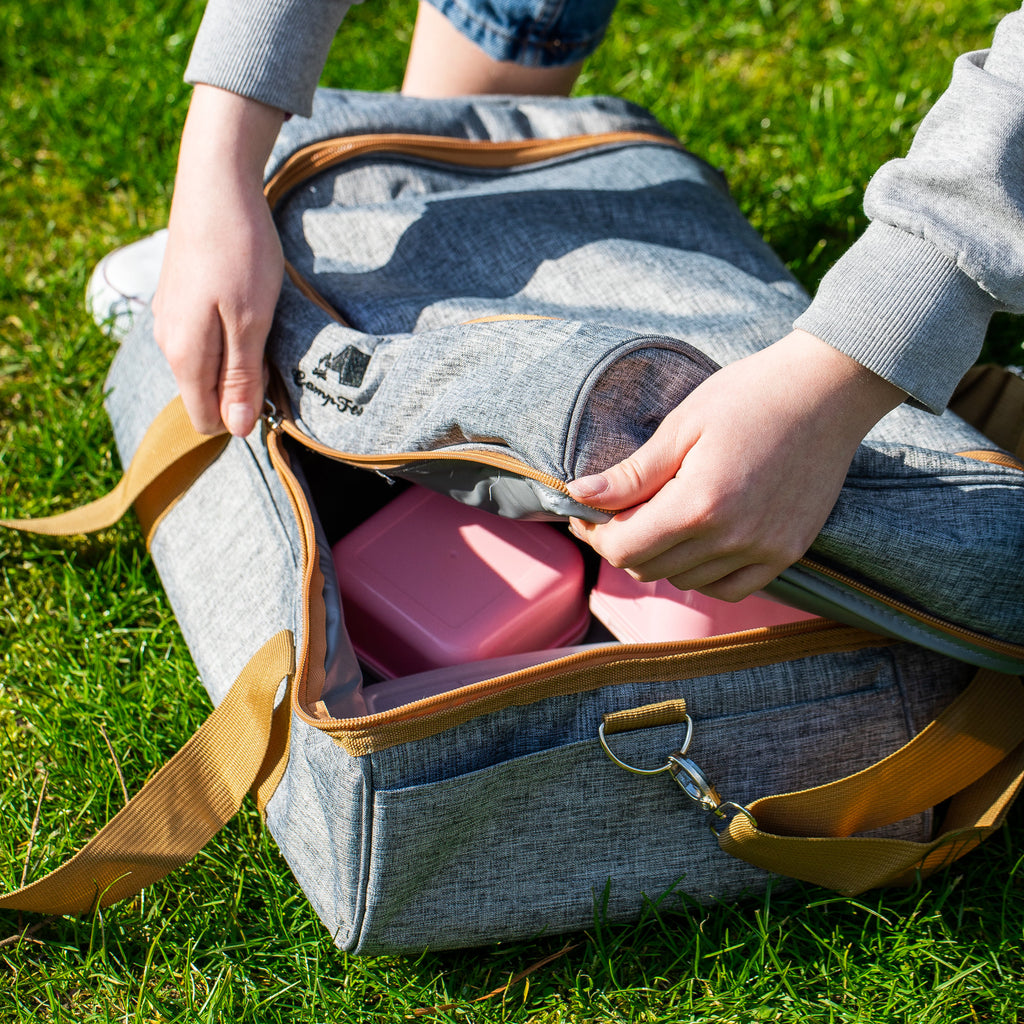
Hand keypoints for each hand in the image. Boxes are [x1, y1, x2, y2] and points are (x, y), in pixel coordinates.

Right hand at [153, 86, 284, 435]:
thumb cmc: (239, 252)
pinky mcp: (179, 299)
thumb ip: (241, 379)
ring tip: (260, 319)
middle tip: (270, 344)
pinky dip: (230, 333)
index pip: (205, 420)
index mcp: (184, 356)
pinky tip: (246, 302)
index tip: (270, 382)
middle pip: (207, 394)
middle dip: (243, 385)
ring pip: (208, 366)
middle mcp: (168, 343)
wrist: (216, 183)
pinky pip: (205, 339)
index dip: (242, 414)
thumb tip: (236, 431)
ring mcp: (170, 319)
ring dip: (239, 357)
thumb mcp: (251, 322)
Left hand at [567, 330, 905, 600]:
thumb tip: (579, 495)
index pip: (623, 548)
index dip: (594, 533)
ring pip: (684, 580)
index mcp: (699, 504)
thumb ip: (631, 473)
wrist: (827, 391)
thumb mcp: (681, 426)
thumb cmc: (749, 396)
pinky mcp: (786, 553)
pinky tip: (698, 541)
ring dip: (660, 557)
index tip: (588, 511)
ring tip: (661, 517)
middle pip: (648, 568)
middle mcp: (732, 538)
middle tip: (617, 511)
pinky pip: (728, 588)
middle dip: (621, 543)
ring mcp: (764, 551)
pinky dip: (702, 573)